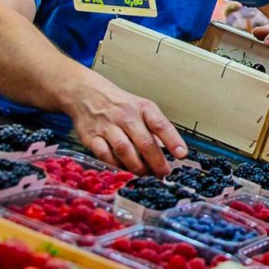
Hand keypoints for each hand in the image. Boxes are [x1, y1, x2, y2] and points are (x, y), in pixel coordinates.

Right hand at [66, 79, 186, 176]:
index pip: (161, 125)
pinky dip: (116, 165)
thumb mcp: (142, 108)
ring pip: (125, 150)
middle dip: (157, 162)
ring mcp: (108, 127)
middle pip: (144, 142)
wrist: (86, 93)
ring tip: (146, 174)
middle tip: (164, 174)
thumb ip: (154, 128)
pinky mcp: (91, 137)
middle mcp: (126, 116)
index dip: (173, 141)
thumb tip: (170, 151)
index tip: (182, 155)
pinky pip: (105, 155)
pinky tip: (124, 170)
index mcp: (143, 108)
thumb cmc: (120, 104)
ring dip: (138, 166)